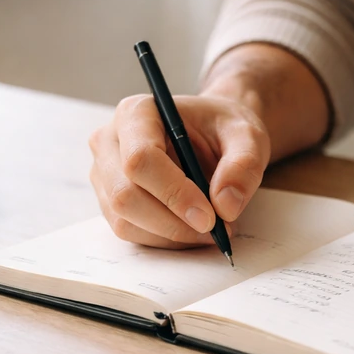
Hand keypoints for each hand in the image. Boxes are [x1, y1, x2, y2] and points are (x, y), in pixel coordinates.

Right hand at [89, 93, 270, 247]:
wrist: (211, 136)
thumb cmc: (222, 129)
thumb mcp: (248, 136)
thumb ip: (243, 165)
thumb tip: (225, 206)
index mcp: (137, 113)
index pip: (141, 158)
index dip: (174, 193)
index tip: (209, 216)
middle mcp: (110, 141)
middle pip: (125, 195)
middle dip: (172, 222)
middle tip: (214, 229)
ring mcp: (104, 174)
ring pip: (125, 220)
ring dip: (170, 235)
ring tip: (208, 230)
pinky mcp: (109, 201)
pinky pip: (129, 231)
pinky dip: (164, 240)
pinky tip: (190, 229)